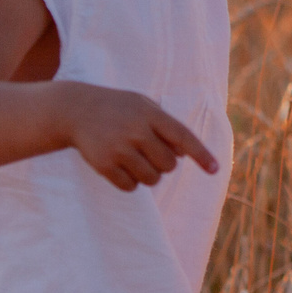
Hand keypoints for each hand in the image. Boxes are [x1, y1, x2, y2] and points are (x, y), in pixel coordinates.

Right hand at [62, 85, 215, 189]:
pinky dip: (130, 182)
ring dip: (148, 175)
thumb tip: (184, 153)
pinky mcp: (104, 165)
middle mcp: (137, 132)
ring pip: (152, 179)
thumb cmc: (117, 109)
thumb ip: (165, 124)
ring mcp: (119, 149)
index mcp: (150, 114)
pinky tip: (119, 167)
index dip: (201, 155)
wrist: (76, 110)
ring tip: (134, 159)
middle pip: (169, 165)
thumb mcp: (142, 105)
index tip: (215, 170)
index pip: (183, 137)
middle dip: (164, 164)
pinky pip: (130, 187)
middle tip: (148, 152)